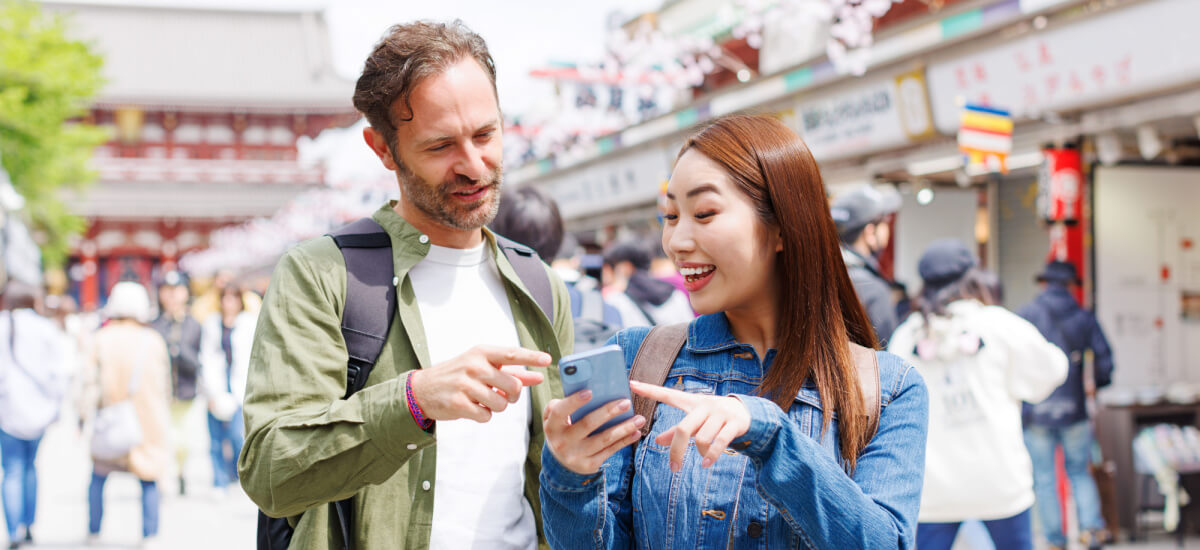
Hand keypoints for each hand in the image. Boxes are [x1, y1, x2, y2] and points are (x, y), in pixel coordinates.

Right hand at [410, 345, 550, 422]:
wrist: (422, 389)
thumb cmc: (459, 375)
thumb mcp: (483, 367)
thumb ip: (512, 372)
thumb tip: (538, 377)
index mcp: (481, 352)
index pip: (512, 353)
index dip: (532, 356)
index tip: (548, 360)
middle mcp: (474, 365)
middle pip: (513, 386)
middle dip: (512, 395)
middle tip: (500, 393)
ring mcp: (465, 385)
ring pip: (502, 404)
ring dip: (496, 407)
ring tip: (482, 400)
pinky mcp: (458, 404)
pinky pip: (487, 417)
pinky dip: (483, 416)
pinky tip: (472, 408)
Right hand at [542, 390, 645, 474]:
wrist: (560, 461)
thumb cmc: (562, 428)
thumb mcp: (554, 417)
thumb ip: (563, 403)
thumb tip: (586, 389)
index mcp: (552, 426)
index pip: (561, 412)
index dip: (574, 402)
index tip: (591, 391)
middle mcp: (562, 442)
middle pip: (588, 424)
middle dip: (608, 412)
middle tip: (626, 402)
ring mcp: (576, 456)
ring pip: (604, 439)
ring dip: (624, 428)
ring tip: (639, 418)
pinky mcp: (589, 465)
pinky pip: (610, 451)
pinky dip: (624, 441)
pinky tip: (636, 432)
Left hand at [630, 380, 750, 471]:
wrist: (747, 412)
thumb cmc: (714, 417)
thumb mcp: (696, 420)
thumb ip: (676, 431)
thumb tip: (656, 441)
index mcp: (692, 402)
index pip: (668, 395)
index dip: (650, 390)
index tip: (631, 384)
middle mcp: (704, 405)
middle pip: (683, 428)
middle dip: (676, 450)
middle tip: (673, 467)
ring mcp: (720, 414)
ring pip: (702, 438)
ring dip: (700, 453)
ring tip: (703, 459)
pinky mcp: (734, 423)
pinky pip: (719, 443)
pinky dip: (711, 456)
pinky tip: (705, 464)